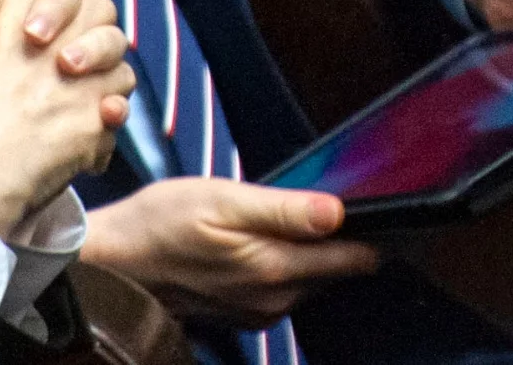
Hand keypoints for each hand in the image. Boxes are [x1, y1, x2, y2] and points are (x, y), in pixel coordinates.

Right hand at [83, 179, 378, 324]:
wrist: (112, 262)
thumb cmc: (159, 223)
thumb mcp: (221, 200)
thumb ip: (283, 210)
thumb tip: (336, 212)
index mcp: (274, 268)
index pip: (353, 260)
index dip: (381, 235)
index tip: (399, 212)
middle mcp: (274, 297)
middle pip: (337, 270)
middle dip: (353, 240)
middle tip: (365, 202)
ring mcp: (260, 309)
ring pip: (314, 278)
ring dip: (323, 251)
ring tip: (326, 214)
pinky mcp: (246, 311)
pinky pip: (288, 286)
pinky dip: (296, 263)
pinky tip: (283, 237)